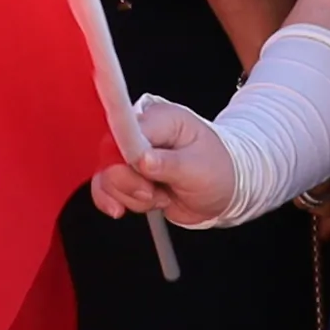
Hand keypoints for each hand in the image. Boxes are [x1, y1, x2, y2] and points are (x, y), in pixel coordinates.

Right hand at [98, 93, 243, 225]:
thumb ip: (169, 164)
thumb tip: (141, 160)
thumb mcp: (199, 168)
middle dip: (129, 182)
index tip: (138, 171)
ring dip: (129, 196)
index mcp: (161, 120)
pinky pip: (105, 188)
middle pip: (110, 154)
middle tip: (153, 192)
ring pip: (107, 176)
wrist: (224, 191)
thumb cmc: (218, 170)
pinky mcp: (128, 177)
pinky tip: (124, 208)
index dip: (126, 154)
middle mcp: (141, 135)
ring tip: (159, 197)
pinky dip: (113, 201)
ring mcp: (132, 157)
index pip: (127, 129)